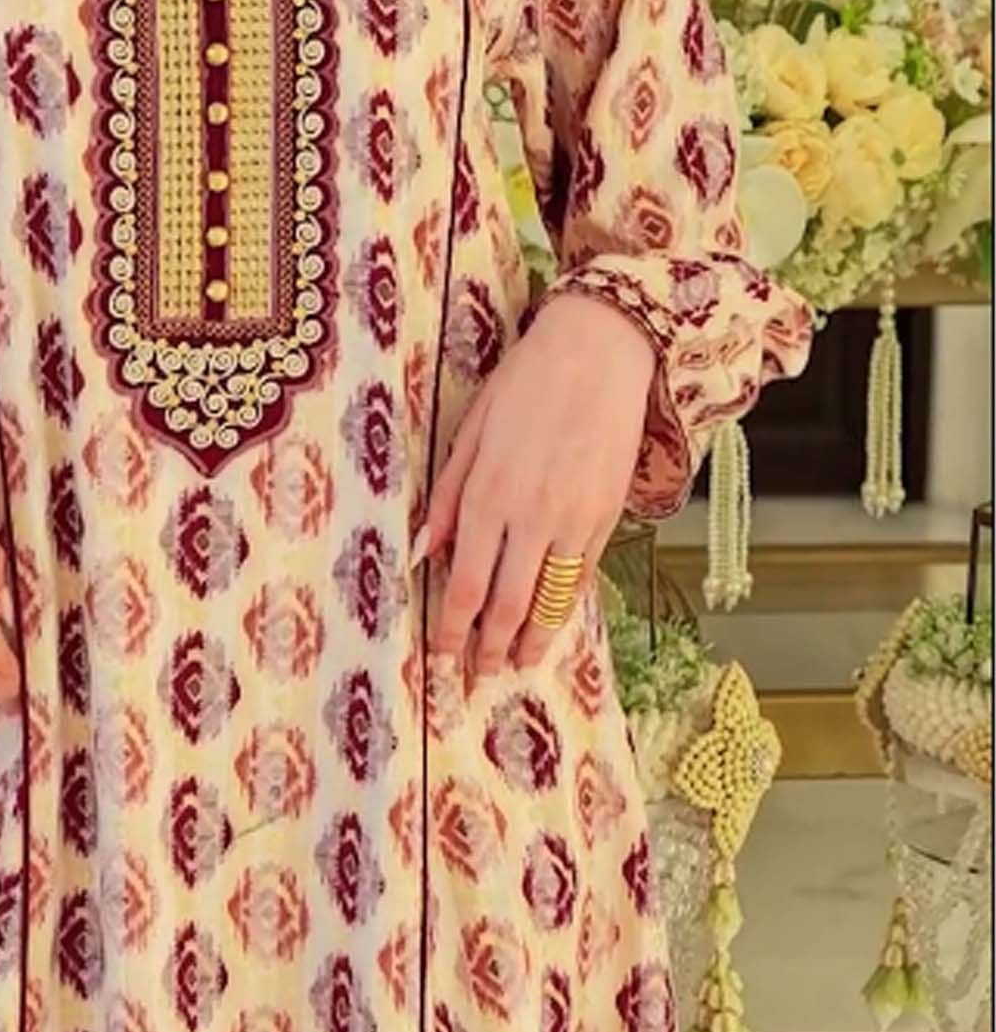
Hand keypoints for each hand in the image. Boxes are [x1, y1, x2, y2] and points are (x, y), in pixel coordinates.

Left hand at [409, 293, 656, 691]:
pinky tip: (552, 622)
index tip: (443, 656)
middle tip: (476, 680)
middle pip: (505, 603)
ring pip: (550, 599)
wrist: (601, 351)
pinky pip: (582, 574)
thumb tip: (423, 550)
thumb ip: (447, 495)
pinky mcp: (608, 515)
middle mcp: (531, 515)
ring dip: (530, 641)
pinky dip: (565, 606)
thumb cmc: (526, 381)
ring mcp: (575, 519)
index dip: (453, 628)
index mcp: (488, 493)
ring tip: (516, 668)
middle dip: (488, 649)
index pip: (465, 583)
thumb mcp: (471, 430)